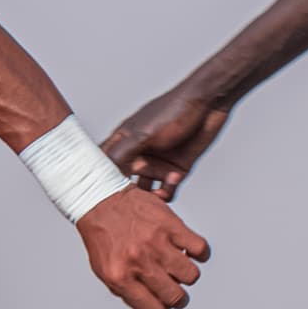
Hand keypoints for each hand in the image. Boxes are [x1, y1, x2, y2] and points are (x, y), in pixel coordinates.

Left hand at [76, 187, 210, 308]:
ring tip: (178, 265)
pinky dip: (199, 252)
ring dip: (187, 274)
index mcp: (120, 278)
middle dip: (177, 296)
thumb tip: (151, 304)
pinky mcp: (170, 225)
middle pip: (175, 297)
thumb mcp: (104, 270)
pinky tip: (188, 249)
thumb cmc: (102, 235)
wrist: (99, 199)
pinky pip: (199, 248)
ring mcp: (156, 243)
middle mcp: (139, 262)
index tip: (163, 304)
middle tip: (174, 286)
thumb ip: (127, 290)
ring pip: (190, 275)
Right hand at [102, 84, 231, 200]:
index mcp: (124, 141)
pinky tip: (172, 180)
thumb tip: (101, 173)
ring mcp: (157, 162)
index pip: (103, 163)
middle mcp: (138, 154)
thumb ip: (121, 154)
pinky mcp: (176, 169)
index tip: (98, 196)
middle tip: (128, 202)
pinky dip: (167, 192)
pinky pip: (166, 190)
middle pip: (123, 181)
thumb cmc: (173, 111)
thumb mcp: (143, 134)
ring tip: (151, 197)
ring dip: (147, 197)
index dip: (98, 179)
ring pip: (144, 190)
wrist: (208, 106)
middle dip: (125, 194)